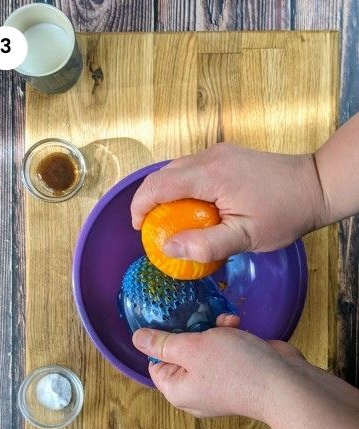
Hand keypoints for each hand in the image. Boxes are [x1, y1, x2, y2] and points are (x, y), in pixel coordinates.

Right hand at [131, 143, 327, 260]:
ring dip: (165, 193)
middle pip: (163, 173)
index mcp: (211, 175)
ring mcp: (219, 152)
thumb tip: (168, 248)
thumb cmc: (284, 213)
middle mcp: (210, 157)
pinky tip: (192, 206)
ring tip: (170, 220)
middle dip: (149, 199)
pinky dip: (182, 187)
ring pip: (176, 169)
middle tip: (152, 228)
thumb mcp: (245, 237)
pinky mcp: (226, 155)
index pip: (159, 185)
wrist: (315, 185)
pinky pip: (192, 168)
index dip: (140, 206)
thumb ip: (205, 245)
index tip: (139, 229)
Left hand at [132, 315, 306, 420]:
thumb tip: (137, 339)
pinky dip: (229, 335)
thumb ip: (163, 342)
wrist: (284, 383)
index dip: (160, 339)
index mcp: (177, 390)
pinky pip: (224, 349)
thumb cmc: (234, 366)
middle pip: (181, 352)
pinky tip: (237, 324)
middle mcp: (194, 389)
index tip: (169, 318)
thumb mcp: (191, 348)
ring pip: (205, 346)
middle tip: (198, 316)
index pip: (155, 362)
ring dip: (213, 329)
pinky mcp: (237, 372)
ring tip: (225, 322)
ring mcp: (217, 382)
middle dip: (192, 330)